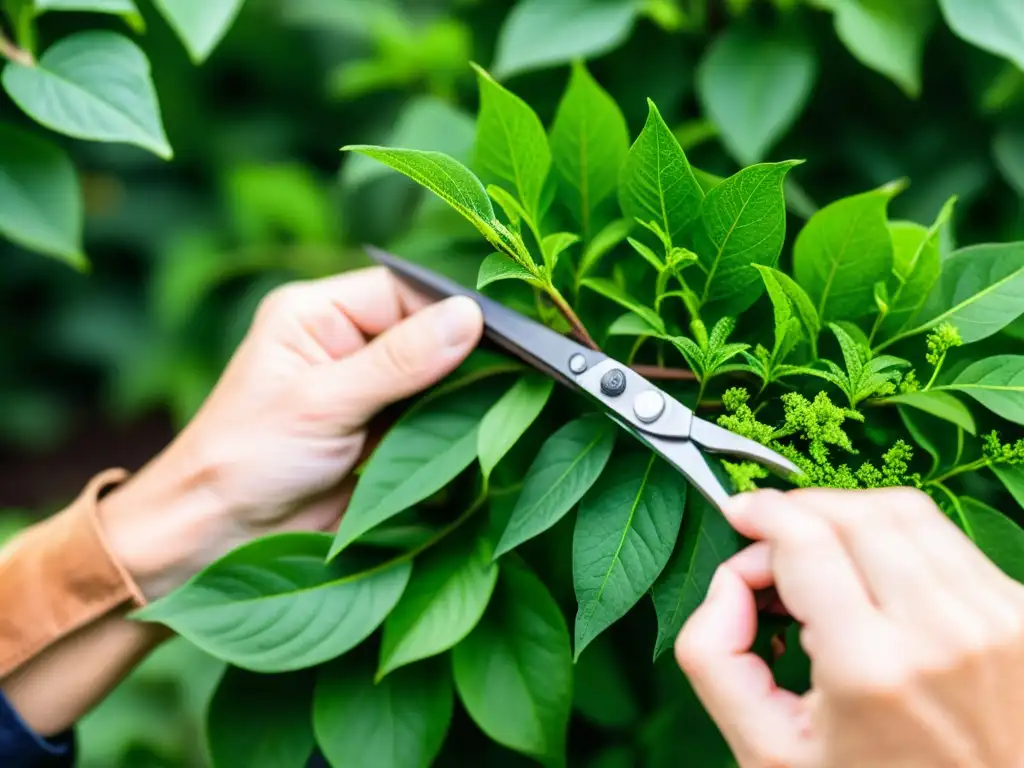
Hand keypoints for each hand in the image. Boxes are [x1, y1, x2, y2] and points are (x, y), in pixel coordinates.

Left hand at [98, 267, 483, 598]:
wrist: (216, 536)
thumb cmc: (245, 458)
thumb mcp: (324, 402)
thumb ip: (399, 361)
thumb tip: (469, 317)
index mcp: (317, 314)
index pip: (402, 291)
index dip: (451, 309)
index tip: (503, 332)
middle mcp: (344, 343)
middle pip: (424, 331)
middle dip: (463, 351)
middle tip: (519, 367)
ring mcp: (365, 389)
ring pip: (434, 375)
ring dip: (464, 389)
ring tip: (509, 396)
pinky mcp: (380, 432)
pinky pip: (431, 416)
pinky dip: (455, 422)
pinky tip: (486, 424)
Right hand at [675, 487, 1023, 767]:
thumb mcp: (768, 751)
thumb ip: (714, 657)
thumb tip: (730, 578)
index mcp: (870, 669)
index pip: (806, 540)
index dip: (761, 514)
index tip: (739, 515)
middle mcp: (943, 633)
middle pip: (856, 512)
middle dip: (800, 510)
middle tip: (774, 547)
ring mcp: (996, 619)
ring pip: (906, 511)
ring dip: (849, 517)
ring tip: (823, 559)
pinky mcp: (1023, 613)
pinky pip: (947, 540)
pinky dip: (898, 542)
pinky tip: (876, 585)